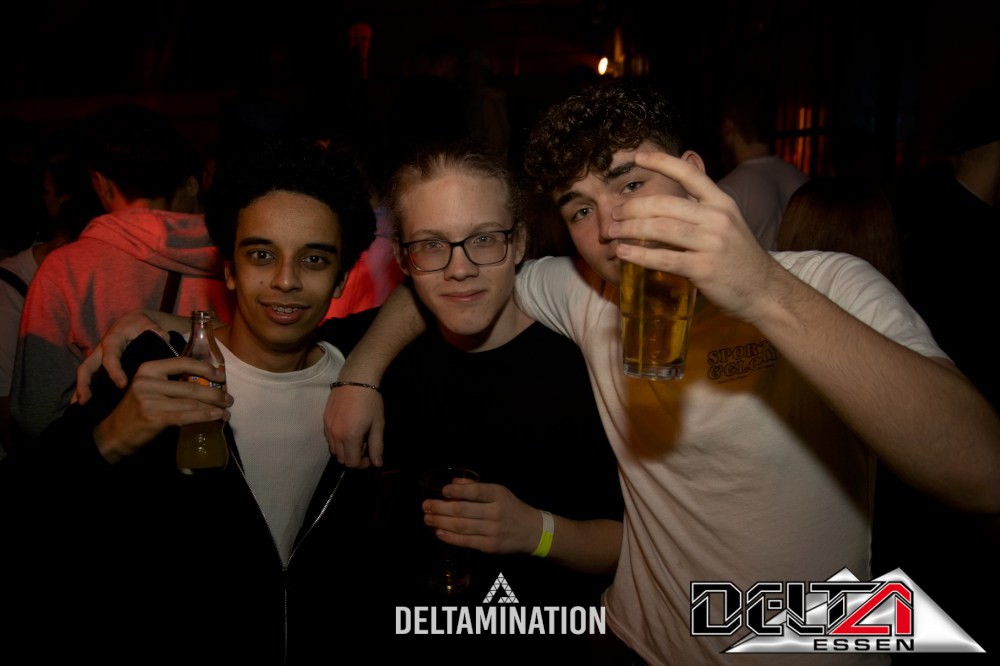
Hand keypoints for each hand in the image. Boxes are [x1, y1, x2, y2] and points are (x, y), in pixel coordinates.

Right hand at [74, 310, 172, 404]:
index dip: (115, 371)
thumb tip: (164, 338)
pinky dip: (85, 391)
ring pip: (85, 374)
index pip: (111, 357)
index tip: (122, 385)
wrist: (134, 321)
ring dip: (81, 391)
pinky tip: (84, 407)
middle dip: (85, 384)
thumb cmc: (142, 325)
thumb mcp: (149, 325)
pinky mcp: (100, 365)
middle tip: (87, 402)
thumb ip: (157, 332)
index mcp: (113, 340)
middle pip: (87, 367)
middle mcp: (101, 350)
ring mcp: (98, 358)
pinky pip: (89, 378)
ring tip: (80, 409)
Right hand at [93, 356, 231, 463]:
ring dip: (214, 407)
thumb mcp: (148, 389)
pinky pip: (186, 415)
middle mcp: (147, 381)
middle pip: (190, 385)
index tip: (221, 375)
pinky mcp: (154, 417)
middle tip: (229, 399)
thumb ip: (169, 383)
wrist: (113, 435)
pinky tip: (218, 417)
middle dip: (215, 393)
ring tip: (226, 411)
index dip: (205, 368)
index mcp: (148, 369)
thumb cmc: (137, 411)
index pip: (182, 362)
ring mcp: (150, 399)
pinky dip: (205, 416)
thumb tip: (205, 382)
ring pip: (191, 401)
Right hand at [324, 384, 383, 467]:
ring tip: (356, 437)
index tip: (370, 456)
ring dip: (345, 450)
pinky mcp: (324, 420)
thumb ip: (376, 446)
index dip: (362, 464)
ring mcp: (327, 427)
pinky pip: (329, 438)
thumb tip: (377, 464)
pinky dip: (337, 441)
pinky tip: (347, 429)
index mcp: (350, 437)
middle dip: (353, 458)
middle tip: (365, 446)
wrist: (356, 379)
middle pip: (341, 459)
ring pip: (333, 450)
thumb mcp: (378, 424)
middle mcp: (335, 435)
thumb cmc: (371, 401)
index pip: (352, 463)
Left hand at [423, 481, 540, 554]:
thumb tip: (452, 482)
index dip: (458, 491)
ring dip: (441, 522)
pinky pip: (466, 542)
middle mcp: (496, 512)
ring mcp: (493, 531)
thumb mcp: (499, 491)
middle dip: (441, 508)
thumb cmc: (511, 508)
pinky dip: (450, 537)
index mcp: (499, 495)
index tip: (443, 490)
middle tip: (425, 506)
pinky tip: (439, 532)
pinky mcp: (490, 546)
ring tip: (428, 518)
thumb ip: (476, 486)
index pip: (476, 491)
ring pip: (462, 526)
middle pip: (463, 510)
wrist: (532, 531)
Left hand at [609, 151, 785, 323]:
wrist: (764, 290)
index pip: (689, 173)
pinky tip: (624, 253)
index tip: (637, 157)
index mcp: (721, 202)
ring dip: (630, 230)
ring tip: (611, 233)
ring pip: (661, 229)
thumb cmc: (738, 257)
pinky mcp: (704, 268)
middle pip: (665, 204)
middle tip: (614, 214)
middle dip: (633, 207)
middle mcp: (717, 217)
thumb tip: (666, 199)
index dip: (662, 161)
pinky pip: (665, 258)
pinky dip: (640, 255)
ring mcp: (712, 243)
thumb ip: (701, 209)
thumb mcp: (727, 223)